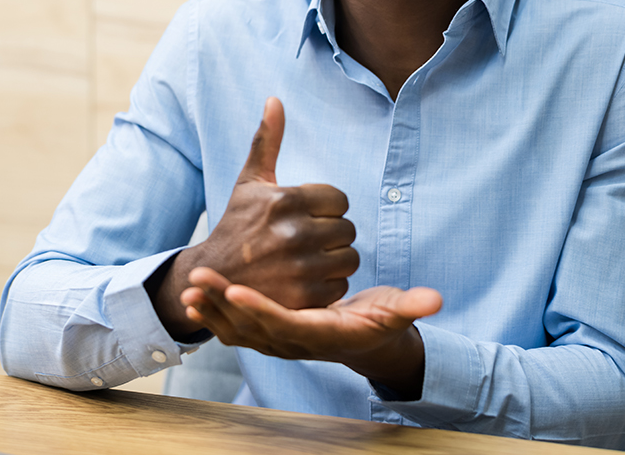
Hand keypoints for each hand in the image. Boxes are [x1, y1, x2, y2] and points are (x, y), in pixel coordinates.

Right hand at [149, 98, 358, 337]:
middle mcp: (294, 232)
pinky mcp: (304, 297)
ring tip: (310, 258)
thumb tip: (274, 99)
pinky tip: (306, 279)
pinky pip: (341, 284)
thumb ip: (266, 140)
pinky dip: (329, 284)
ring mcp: (300, 267)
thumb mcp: (250, 182)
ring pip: (349, 257)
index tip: (307, 214)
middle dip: (332, 233)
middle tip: (308, 238)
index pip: (340, 199)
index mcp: (285, 199)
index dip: (326, 207)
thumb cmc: (238, 224)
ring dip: (334, 258)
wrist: (213, 279)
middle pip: (348, 228)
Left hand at [182, 268, 442, 396]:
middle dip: (223, 307)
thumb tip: (436, 300)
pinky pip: (236, 328)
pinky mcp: (270, 332)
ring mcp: (279, 341)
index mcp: (322, 334)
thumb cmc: (379, 323)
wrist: (365, 343)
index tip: (236, 292)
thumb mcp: (396, 313)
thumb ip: (412, 306)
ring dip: (212, 310)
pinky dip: (214, 314)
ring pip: (239, 330)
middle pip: (253, 328)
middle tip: (197, 281)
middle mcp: (295, 342)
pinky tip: (195, 294)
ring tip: (189, 286)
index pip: (286, 325)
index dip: (261, 310)